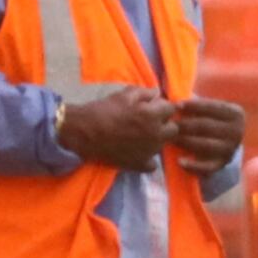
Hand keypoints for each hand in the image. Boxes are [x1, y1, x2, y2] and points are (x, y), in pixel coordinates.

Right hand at [57, 88, 179, 171]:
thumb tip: (158, 94)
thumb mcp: (124, 94)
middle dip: (164, 124)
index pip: (171, 109)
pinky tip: (137, 152)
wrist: (84, 132)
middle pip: (173, 129)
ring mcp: (149, 152)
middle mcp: (156, 134)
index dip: (162, 107)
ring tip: (139, 136)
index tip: (153, 108)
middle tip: (148, 122)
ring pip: (162, 145)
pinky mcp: (139, 164)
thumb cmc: (104, 110)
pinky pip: (152, 164)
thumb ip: (145, 93)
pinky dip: (147, 158)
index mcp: (153, 115)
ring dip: (156, 140)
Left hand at [169, 97, 245, 169]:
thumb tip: (173, 94)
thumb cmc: (210, 118)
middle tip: (168, 123)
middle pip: (206, 126)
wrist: (224, 139)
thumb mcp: (209, 107)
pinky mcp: (222, 164)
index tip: (176, 105)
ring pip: (204, 145)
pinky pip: (207, 167)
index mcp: (236, 113)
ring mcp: (230, 149)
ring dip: (184, 141)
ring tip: (169, 138)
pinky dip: (193, 166)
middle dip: (184, 124)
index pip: (212, 107)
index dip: (193, 105)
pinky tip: (180, 161)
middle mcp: (237, 132)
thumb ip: (195, 101)